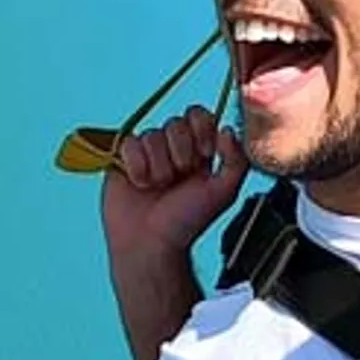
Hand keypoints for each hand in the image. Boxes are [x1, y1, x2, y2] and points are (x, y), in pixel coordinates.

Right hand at [102, 104, 249, 269]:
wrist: (150, 243)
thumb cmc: (187, 221)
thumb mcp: (223, 193)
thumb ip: (236, 161)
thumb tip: (228, 129)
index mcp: (198, 150)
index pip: (200, 116)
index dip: (201, 128)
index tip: (205, 153)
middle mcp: (172, 147)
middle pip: (176, 122)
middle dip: (180, 151)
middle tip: (180, 176)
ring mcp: (147, 152)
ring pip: (152, 135)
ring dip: (159, 165)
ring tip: (158, 187)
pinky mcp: (123, 159)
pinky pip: (129, 143)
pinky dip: (136, 165)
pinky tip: (140, 184)